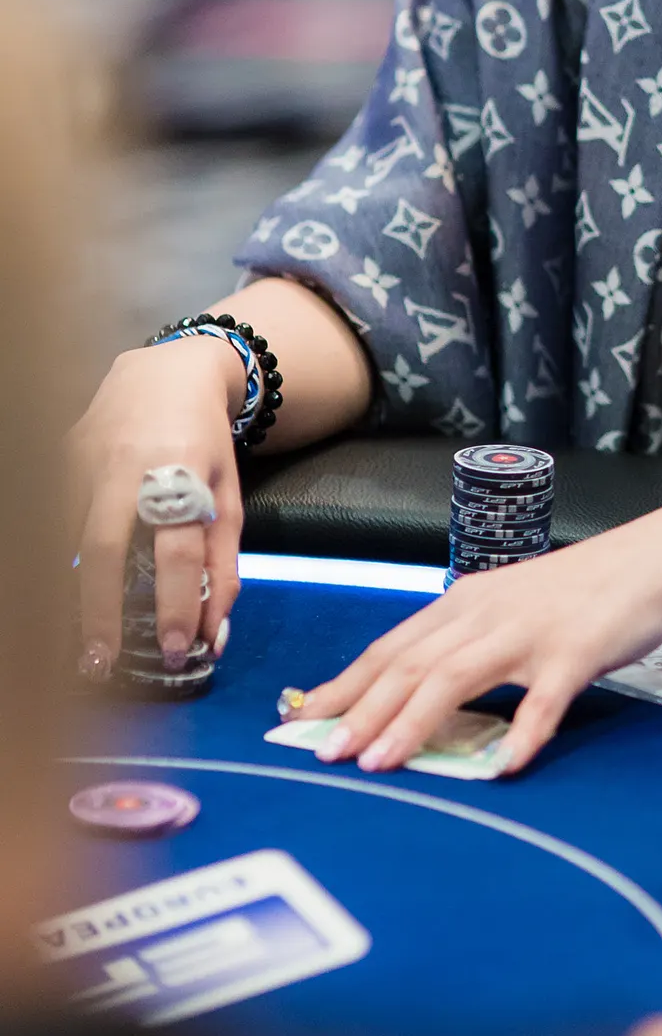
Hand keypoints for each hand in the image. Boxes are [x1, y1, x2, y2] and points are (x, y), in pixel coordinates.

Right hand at [68, 338, 243, 674]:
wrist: (168, 370)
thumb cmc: (206, 441)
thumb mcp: (229, 496)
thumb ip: (225, 564)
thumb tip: (216, 632)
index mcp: (182, 471)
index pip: (179, 553)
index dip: (179, 606)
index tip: (179, 650)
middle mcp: (128, 465)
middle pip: (105, 550)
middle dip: (100, 613)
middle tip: (100, 665)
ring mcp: (87, 458)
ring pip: (70, 538)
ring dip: (76, 592)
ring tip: (83, 641)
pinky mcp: (62, 455)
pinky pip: (58, 517)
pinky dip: (64, 558)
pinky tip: (70, 590)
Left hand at [297, 492, 661, 774]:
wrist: (657, 556)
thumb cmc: (585, 589)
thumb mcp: (513, 608)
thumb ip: (469, 645)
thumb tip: (418, 697)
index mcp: (466, 603)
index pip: (390, 649)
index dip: (345, 686)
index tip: (302, 722)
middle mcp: (488, 613)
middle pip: (410, 665)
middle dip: (361, 711)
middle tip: (324, 754)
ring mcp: (532, 631)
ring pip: (457, 678)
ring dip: (414, 723)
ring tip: (382, 763)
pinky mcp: (578, 650)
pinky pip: (545, 699)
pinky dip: (522, 733)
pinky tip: (503, 767)